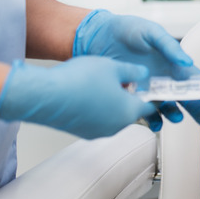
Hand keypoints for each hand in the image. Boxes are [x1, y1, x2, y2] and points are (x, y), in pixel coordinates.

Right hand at [0, 57, 156, 138]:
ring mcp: (98, 131)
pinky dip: (97, 109)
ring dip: (112, 102)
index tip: (154, 89)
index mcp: (129, 111)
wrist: (45, 95)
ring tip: (101, 83)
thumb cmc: (78, 81)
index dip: (154, 95)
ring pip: (113, 116)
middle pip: (132, 111)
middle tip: (123, 80)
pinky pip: (97, 120)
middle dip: (130, 96)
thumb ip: (134, 71)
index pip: (152, 107)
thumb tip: (143, 74)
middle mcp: (116, 126)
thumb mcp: (114, 67)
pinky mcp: (82, 132)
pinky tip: (87, 93)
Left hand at [72, 10, 199, 128]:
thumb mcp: (151, 33)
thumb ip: (169, 46)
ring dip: (175, 115)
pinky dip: (152, 120)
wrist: (98, 36)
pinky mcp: (134, 96)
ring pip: (170, 108)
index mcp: (175, 64)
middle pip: (189, 100)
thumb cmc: (127, 29)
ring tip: (176, 118)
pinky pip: (147, 114)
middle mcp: (166, 79)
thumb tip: (186, 61)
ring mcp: (151, 89)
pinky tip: (154, 123)